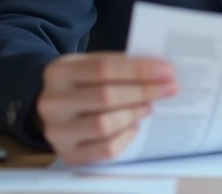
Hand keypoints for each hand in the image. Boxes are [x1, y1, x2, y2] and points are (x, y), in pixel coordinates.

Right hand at [36, 53, 177, 165]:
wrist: (52, 111)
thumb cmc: (80, 84)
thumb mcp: (88, 66)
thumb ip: (118, 65)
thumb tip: (160, 70)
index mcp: (59, 72)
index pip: (104, 67)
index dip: (138, 69)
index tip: (166, 70)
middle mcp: (53, 102)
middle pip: (106, 96)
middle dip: (143, 91)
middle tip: (169, 88)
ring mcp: (58, 132)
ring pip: (105, 124)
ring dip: (134, 114)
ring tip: (149, 106)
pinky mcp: (68, 154)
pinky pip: (105, 149)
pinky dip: (125, 137)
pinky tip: (135, 127)